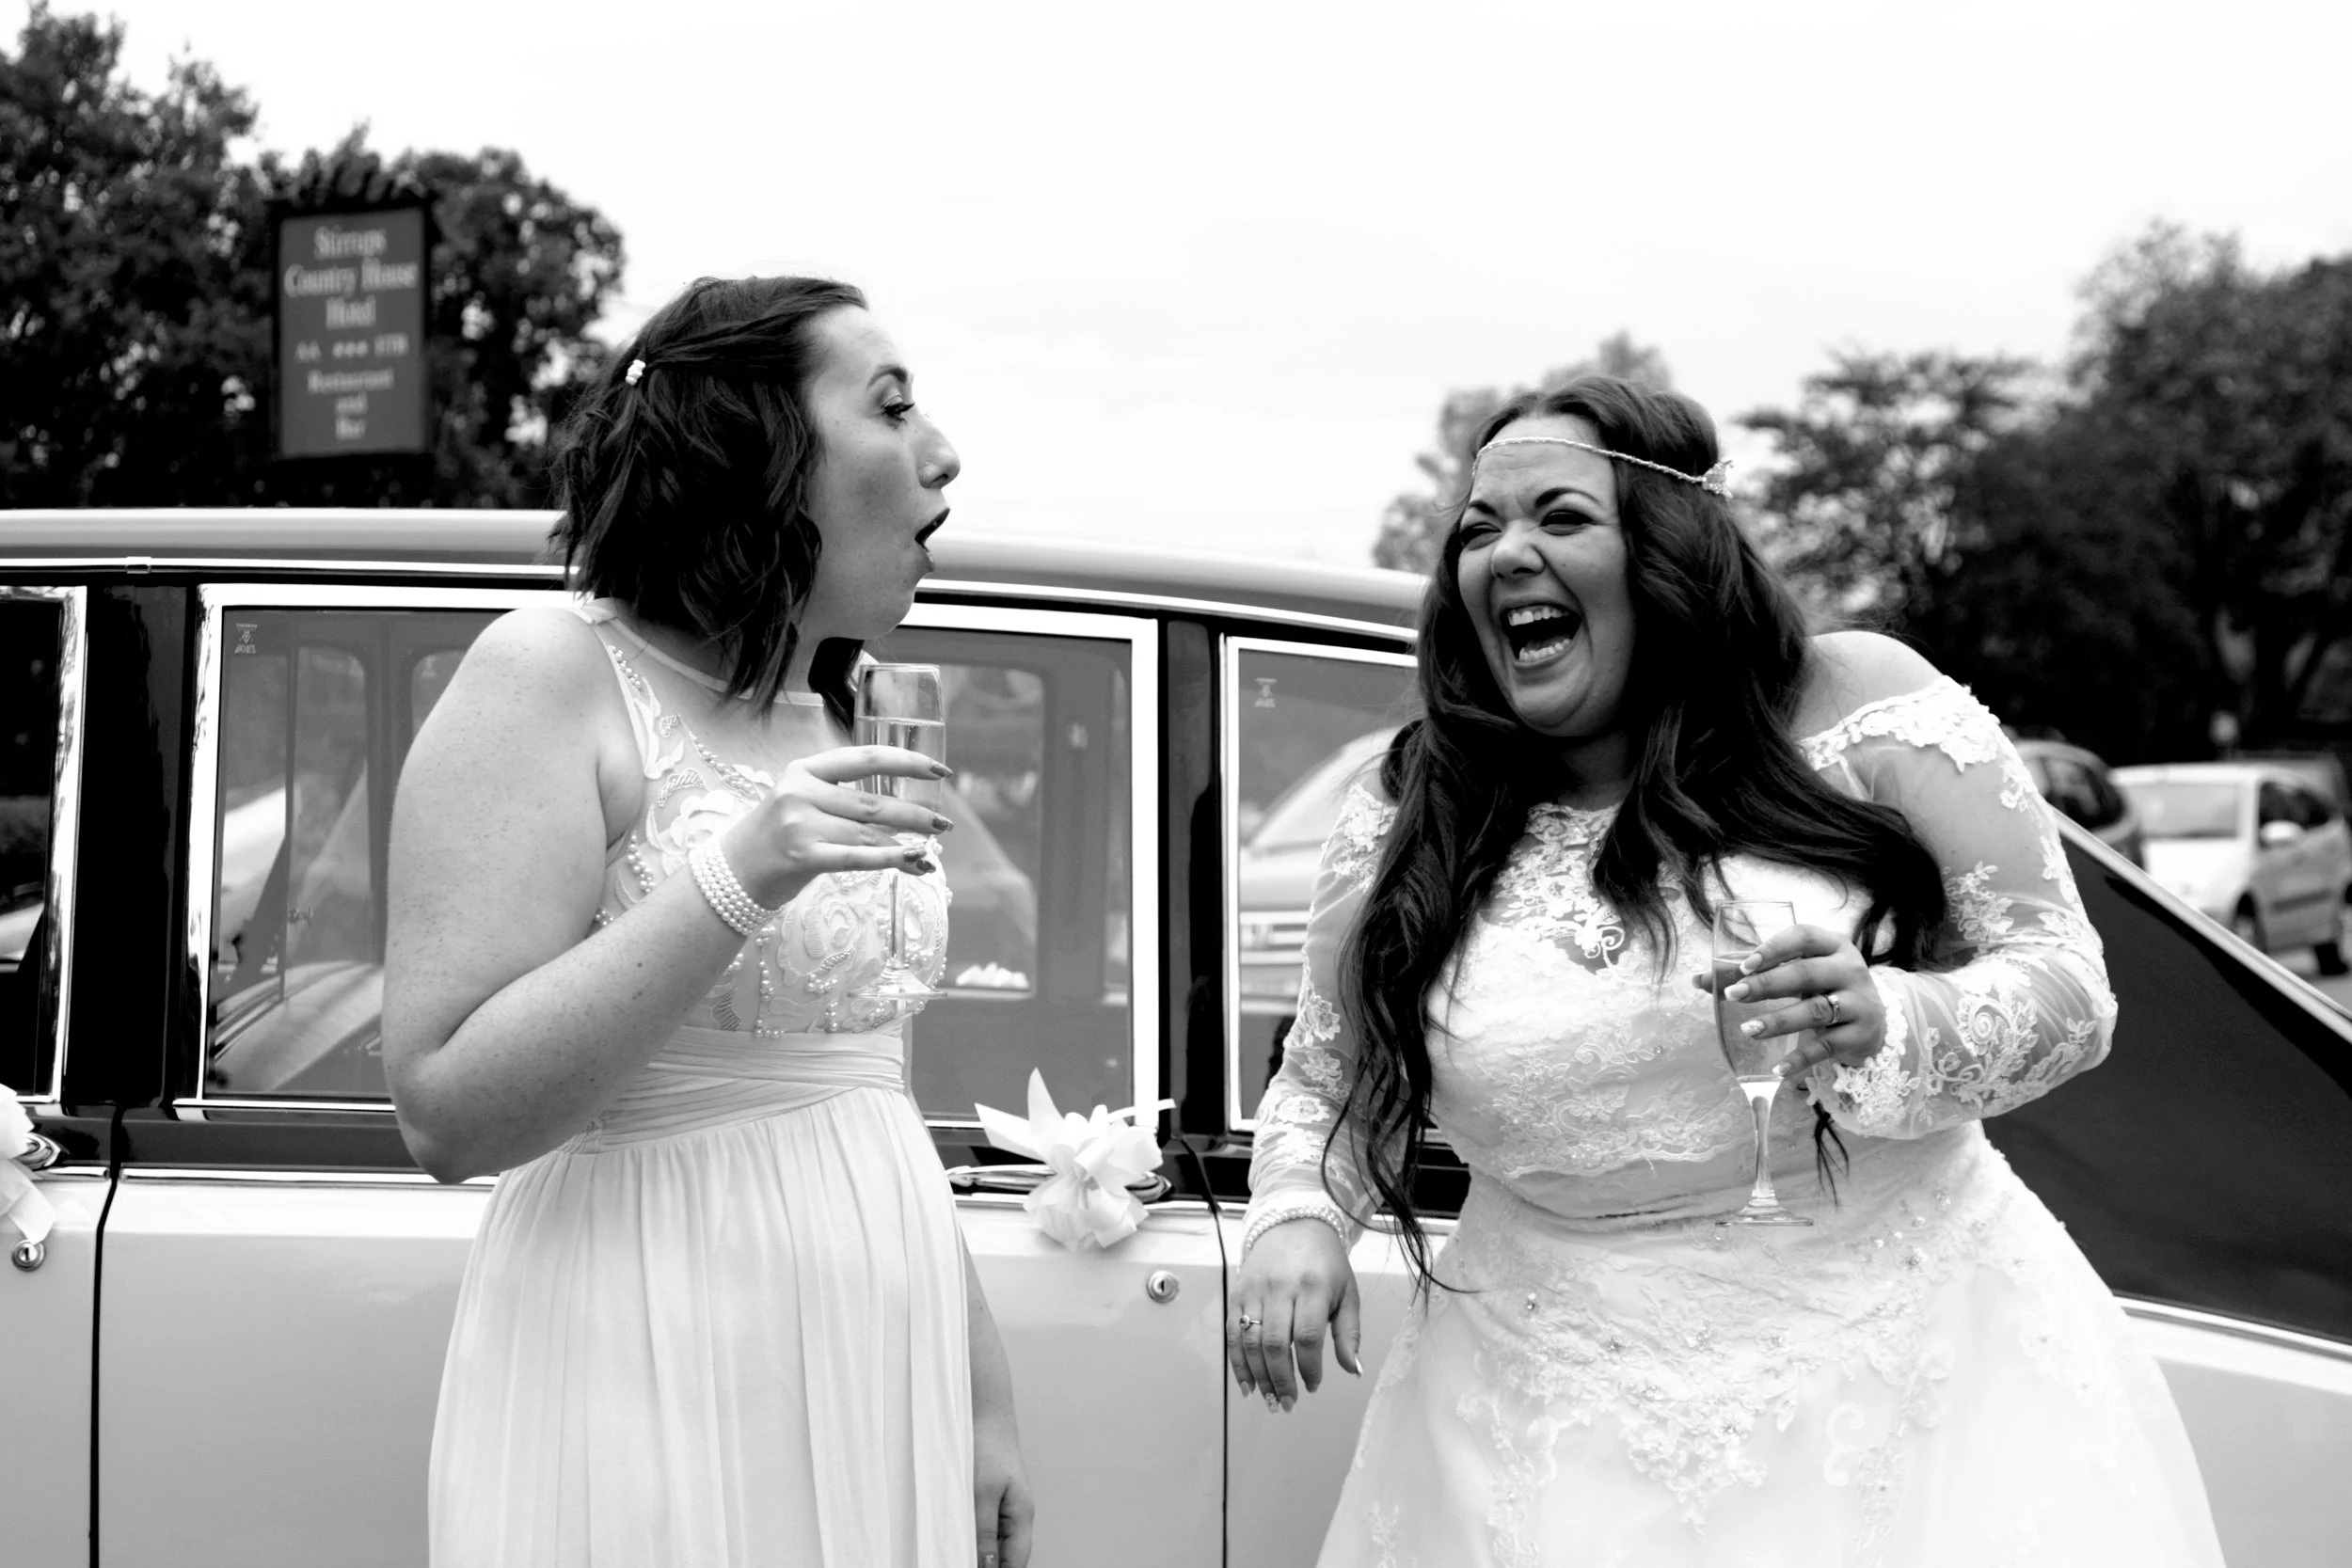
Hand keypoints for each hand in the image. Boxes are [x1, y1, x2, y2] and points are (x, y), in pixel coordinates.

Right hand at [722, 745, 952, 908]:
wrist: (734, 870)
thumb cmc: (778, 833)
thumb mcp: (801, 798)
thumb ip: (841, 794)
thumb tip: (903, 804)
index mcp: (804, 769)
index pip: (865, 758)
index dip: (907, 763)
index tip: (939, 771)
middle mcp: (800, 792)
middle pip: (872, 802)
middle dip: (915, 813)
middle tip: (944, 822)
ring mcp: (800, 825)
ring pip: (869, 833)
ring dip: (907, 843)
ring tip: (932, 851)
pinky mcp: (803, 857)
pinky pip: (857, 858)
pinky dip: (890, 860)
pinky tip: (914, 860)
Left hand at [973, 1405, 1032, 1567]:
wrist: (985, 1416)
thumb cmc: (987, 1448)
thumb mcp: (981, 1493)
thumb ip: (984, 1531)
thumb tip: (988, 1565)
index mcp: (1022, 1515)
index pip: (1016, 1561)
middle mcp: (1018, 1515)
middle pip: (1008, 1555)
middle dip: (989, 1565)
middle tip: (960, 1561)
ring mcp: (1007, 1508)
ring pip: (996, 1542)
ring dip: (980, 1551)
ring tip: (956, 1553)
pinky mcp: (994, 1499)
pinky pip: (987, 1527)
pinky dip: (974, 1535)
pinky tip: (957, 1536)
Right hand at [1228, 1217, 1359, 1411]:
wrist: (1293, 1224)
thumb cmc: (1325, 1262)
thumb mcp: (1347, 1292)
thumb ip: (1349, 1333)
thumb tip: (1354, 1370)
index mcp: (1313, 1286)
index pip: (1307, 1336)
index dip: (1309, 1368)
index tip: (1313, 1386)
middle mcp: (1280, 1286)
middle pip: (1274, 1343)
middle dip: (1281, 1380)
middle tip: (1288, 1403)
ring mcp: (1255, 1289)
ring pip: (1250, 1341)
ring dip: (1259, 1377)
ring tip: (1270, 1400)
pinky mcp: (1238, 1293)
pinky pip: (1232, 1333)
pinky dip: (1238, 1362)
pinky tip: (1248, 1385)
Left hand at [1692, 922, 1886, 1078]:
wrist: (1872, 1019)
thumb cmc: (1823, 987)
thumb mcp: (1797, 973)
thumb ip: (1753, 973)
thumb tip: (1699, 980)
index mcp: (1832, 945)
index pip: (1803, 936)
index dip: (1773, 949)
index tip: (1744, 965)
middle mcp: (1849, 968)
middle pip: (1806, 973)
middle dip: (1766, 985)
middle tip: (1733, 995)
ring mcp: (1859, 1001)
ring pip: (1816, 1010)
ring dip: (1779, 1021)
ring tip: (1749, 1030)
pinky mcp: (1861, 1034)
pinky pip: (1827, 1047)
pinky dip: (1800, 1059)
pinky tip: (1777, 1070)